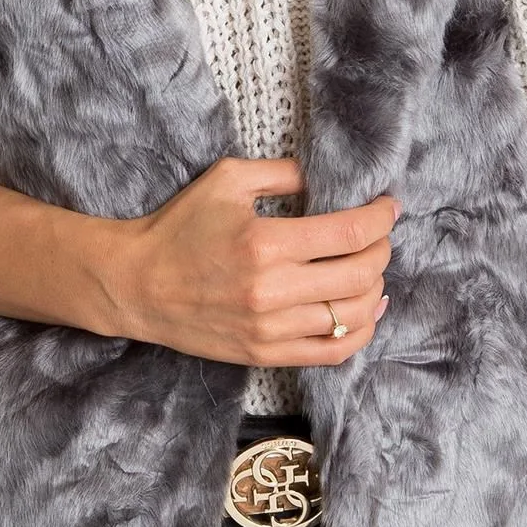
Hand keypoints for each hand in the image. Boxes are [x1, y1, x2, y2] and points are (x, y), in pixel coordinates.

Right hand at [112, 155, 395, 367]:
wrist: (137, 285)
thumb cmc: (180, 227)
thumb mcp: (227, 179)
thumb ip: (283, 172)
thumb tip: (328, 177)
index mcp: (266, 242)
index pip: (349, 232)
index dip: (381, 217)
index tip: (389, 206)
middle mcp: (272, 290)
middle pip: (360, 274)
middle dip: (382, 249)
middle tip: (381, 234)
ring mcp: (270, 329)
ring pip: (353, 316)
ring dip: (376, 288)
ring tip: (372, 268)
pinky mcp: (265, 354)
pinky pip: (332, 352)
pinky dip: (361, 332)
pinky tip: (368, 310)